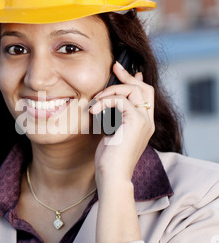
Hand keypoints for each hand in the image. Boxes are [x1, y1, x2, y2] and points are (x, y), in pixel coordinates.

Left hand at [90, 61, 154, 187]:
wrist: (113, 175)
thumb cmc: (109, 160)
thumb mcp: (112, 134)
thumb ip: (114, 118)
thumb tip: (106, 102)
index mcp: (144, 124)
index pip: (146, 95)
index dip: (135, 81)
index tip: (121, 71)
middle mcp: (148, 121)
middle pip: (144, 88)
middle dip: (128, 76)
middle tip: (115, 67)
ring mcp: (144, 121)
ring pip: (134, 90)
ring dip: (112, 90)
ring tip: (97, 100)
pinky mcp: (136, 121)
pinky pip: (121, 100)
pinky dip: (105, 101)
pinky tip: (94, 110)